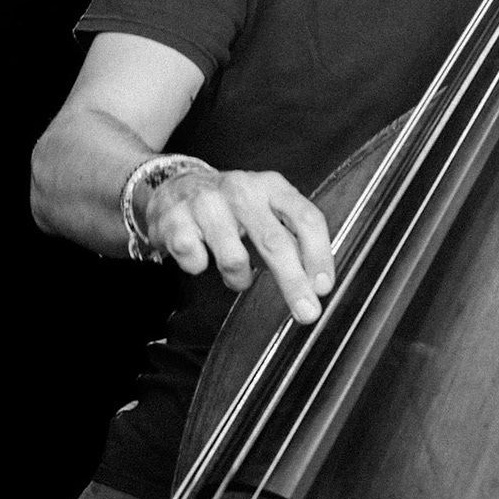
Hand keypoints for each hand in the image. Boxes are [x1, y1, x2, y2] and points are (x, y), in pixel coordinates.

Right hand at [146, 167, 334, 323]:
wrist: (175, 187)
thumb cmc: (231, 206)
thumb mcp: (267, 208)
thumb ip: (293, 237)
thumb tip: (318, 281)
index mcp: (271, 186)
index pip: (305, 218)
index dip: (319, 255)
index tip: (323, 286)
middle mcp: (242, 190)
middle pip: (274, 241)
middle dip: (294, 283)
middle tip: (306, 312)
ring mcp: (207, 203)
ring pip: (234, 259)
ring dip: (239, 278)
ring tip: (237, 273)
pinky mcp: (176, 220)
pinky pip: (197, 263)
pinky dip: (201, 268)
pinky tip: (202, 255)